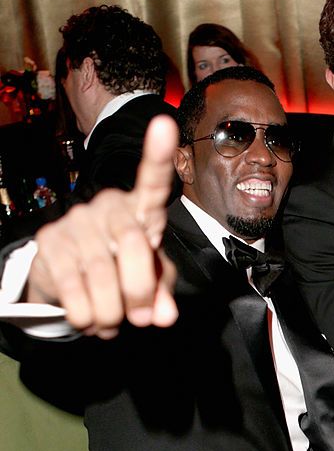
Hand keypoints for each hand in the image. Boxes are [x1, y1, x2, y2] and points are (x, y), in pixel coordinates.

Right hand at [26, 115, 178, 338]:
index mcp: (140, 210)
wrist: (70, 277)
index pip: (152, 182)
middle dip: (140, 291)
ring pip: (102, 273)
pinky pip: (73, 287)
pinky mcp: (50, 243)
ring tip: (112, 325)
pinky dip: (86, 316)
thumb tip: (163, 316)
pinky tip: (90, 321)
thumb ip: (161, 293)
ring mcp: (76, 222)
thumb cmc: (121, 270)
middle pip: (133, 246)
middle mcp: (108, 207)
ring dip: (111, 312)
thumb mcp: (149, 280)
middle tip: (140, 320)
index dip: (159, 156)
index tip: (165, 125)